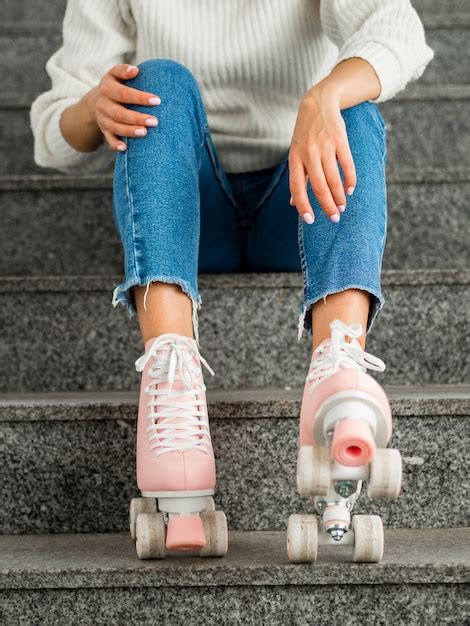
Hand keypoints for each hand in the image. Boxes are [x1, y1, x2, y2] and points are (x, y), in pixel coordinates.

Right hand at [83, 64, 160, 151]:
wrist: (95, 101)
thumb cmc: (114, 86)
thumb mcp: (115, 74)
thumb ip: (124, 71)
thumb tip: (136, 70)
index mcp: (107, 88)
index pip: (124, 94)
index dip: (140, 98)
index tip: (157, 100)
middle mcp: (102, 104)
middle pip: (119, 113)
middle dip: (137, 118)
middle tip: (155, 121)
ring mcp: (102, 118)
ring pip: (115, 127)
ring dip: (129, 131)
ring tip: (145, 132)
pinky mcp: (104, 130)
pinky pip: (108, 139)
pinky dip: (115, 144)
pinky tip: (125, 148)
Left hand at [288, 86, 355, 223]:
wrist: (318, 103)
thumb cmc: (305, 134)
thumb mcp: (295, 154)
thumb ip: (298, 178)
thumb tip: (294, 204)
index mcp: (295, 159)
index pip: (297, 187)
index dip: (303, 205)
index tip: (310, 220)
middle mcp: (309, 154)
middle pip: (319, 186)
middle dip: (327, 206)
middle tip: (334, 218)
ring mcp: (325, 146)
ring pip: (333, 179)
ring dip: (339, 196)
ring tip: (342, 207)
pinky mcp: (340, 140)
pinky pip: (347, 165)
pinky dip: (350, 180)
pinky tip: (350, 190)